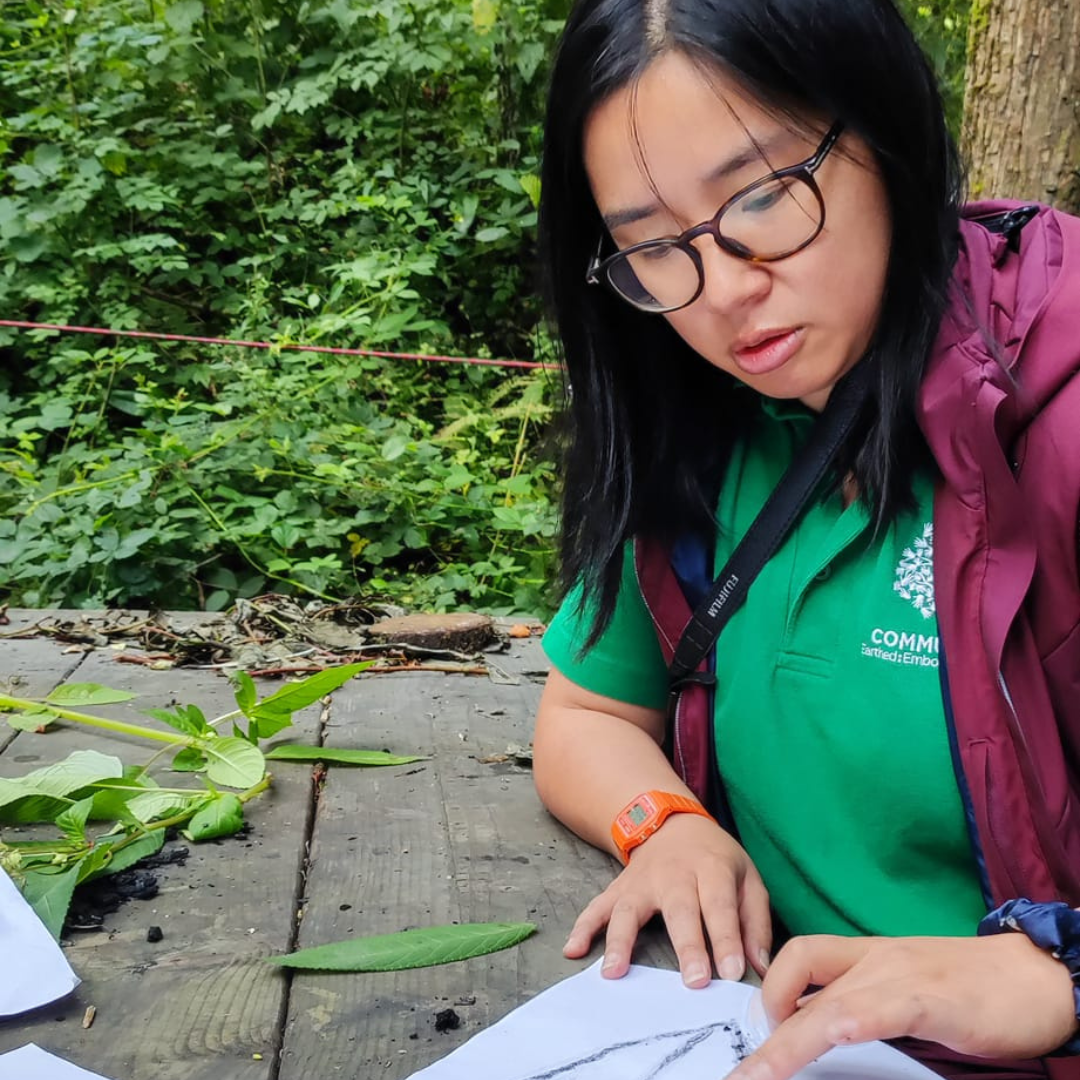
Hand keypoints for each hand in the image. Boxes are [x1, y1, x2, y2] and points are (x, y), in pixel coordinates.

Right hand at [563, 813, 771, 987]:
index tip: (731, 974)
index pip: (721, 905)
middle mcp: (674, 875)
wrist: (671, 823)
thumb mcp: (747, 877)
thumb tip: (760, 970)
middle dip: (687, 946)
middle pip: (680, 910)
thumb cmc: (715, 859)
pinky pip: (597, 907)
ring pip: (630, 910)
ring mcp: (641, 882)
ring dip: (621, 941)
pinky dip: (582, 927)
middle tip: (693, 982)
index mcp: (711, 870)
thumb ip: (755, 923)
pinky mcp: (619, 889)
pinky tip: (572, 950)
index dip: (727, 939)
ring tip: (614, 972)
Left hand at [728, 933, 1078, 1079]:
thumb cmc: (979, 990)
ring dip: (788, 1038)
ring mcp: (900, 974)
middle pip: (800, 967)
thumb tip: (828, 1031)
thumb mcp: (911, 992)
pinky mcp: (929, 998)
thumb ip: (870, 1005)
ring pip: (827, 999)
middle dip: (766, 1013)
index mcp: (870, 955)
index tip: (754, 1030)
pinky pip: (876, 1009)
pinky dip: (846, 1024)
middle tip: (750, 1066)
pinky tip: (829, 1037)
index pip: (802, 956)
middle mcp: (876, 958)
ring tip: (760, 1073)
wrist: (1040, 974)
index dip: (771, 988)